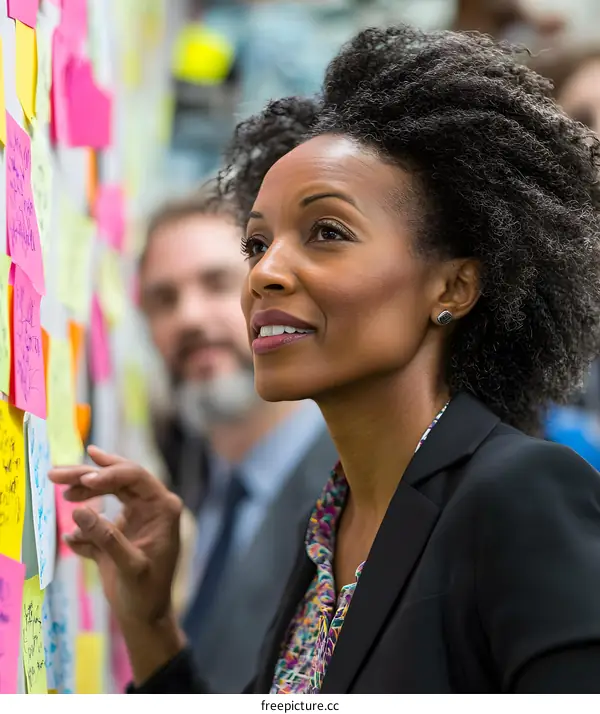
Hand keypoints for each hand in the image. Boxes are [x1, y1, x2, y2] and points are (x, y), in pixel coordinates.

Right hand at [49, 445, 185, 682]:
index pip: (135, 477)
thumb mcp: (129, 566)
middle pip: (118, 479)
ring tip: (62, 494)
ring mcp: (135, 516)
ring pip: (106, 494)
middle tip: (56, 475)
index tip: (83, 480)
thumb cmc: (146, 593)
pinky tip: (74, 541)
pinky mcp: (120, 530)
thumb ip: (106, 538)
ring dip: (83, 494)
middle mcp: (151, 506)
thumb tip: (78, 511)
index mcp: (162, 508)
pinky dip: (83, 525)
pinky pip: (98, 518)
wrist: (145, 618)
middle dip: (87, 475)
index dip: (108, 473)